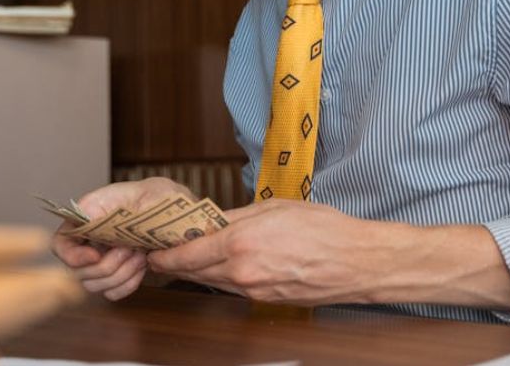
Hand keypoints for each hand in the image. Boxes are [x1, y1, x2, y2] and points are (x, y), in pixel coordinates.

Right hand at [50, 176, 194, 300]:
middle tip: (131, 248)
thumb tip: (84, 217)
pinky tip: (143, 266)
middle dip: (107, 265)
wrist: (183, 216)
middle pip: (76, 272)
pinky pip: (112, 293)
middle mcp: (88, 242)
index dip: (72, 255)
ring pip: (94, 286)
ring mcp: (100, 262)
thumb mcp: (141, 191)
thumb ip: (111, 201)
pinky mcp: (116, 276)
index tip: (96, 254)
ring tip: (140, 254)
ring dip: (120, 274)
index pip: (60, 244)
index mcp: (87, 218)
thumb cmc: (160, 198)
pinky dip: (129, 283)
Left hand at [146, 199, 383, 304]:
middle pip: (195, 270)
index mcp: (240, 244)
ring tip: (191, 255)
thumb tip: (214, 221)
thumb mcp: (274, 208)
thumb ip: (238, 216)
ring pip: (214, 281)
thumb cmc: (324, 229)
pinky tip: (225, 264)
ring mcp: (253, 291)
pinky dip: (223, 276)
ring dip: (199, 269)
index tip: (153, 248)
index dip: (165, 253)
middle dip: (177, 262)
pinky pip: (234, 288)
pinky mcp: (265, 300)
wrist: (355, 262)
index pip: (187, 253)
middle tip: (163, 252)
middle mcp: (241, 272)